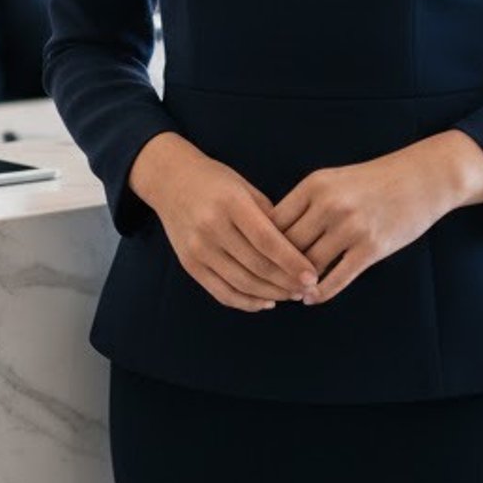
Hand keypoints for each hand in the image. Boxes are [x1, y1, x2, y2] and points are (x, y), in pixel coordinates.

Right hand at [129, 133, 319, 312]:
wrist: (170, 180)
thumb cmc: (215, 181)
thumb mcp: (244, 187)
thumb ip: (269, 217)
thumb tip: (297, 251)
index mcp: (231, 203)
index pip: (267, 241)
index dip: (292, 262)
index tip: (312, 275)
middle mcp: (211, 227)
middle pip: (257, 265)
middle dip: (287, 282)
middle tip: (308, 289)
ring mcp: (198, 248)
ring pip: (242, 283)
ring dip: (271, 294)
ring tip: (292, 295)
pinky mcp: (189, 264)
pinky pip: (221, 292)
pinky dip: (246, 302)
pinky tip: (266, 301)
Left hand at [270, 132, 482, 304]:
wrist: (421, 178)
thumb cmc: (372, 180)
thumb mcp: (332, 180)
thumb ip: (305, 203)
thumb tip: (273, 232)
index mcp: (314, 185)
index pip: (273, 221)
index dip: (260, 243)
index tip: (254, 257)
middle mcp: (330, 205)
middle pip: (287, 245)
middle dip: (274, 267)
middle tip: (265, 283)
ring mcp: (351, 228)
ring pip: (309, 265)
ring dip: (296, 283)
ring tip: (287, 292)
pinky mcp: (372, 248)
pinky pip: (338, 278)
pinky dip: (320, 293)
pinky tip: (311, 298)